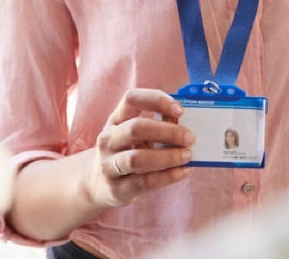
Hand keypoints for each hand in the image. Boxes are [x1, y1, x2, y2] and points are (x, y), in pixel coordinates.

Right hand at [91, 89, 193, 207]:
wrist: (98, 183)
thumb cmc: (126, 151)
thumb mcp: (133, 134)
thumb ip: (155, 127)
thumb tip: (188, 126)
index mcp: (115, 119)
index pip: (131, 99)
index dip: (156, 100)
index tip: (180, 110)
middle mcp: (108, 139)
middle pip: (136, 128)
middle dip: (168, 132)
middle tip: (190, 138)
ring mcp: (108, 165)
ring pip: (138, 158)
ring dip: (168, 156)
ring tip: (187, 155)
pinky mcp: (116, 189)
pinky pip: (144, 181)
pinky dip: (168, 176)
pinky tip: (183, 172)